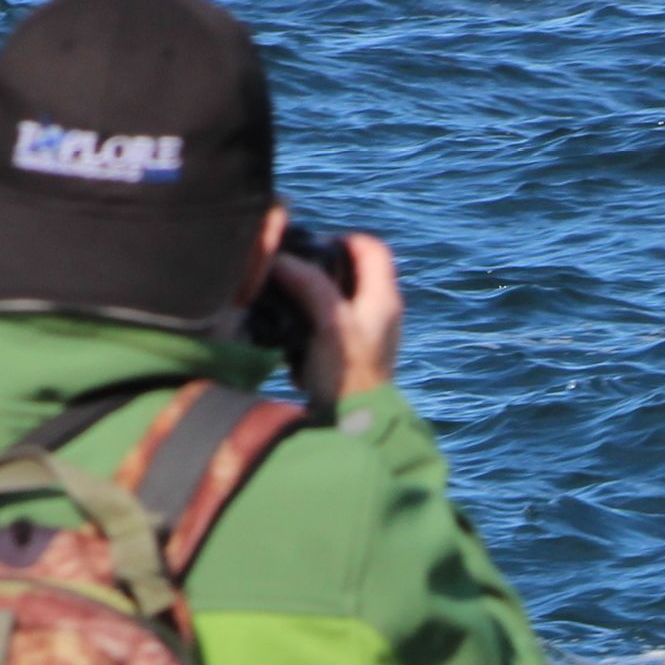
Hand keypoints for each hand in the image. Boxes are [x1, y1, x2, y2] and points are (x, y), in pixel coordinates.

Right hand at [274, 230, 399, 408]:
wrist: (354, 426)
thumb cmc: (348, 377)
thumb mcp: (329, 323)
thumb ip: (309, 286)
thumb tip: (281, 260)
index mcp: (384, 299)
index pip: (371, 247)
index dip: (342, 238)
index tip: (313, 246)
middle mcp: (381, 313)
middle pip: (355, 270)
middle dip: (323, 266)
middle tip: (294, 270)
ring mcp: (369, 335)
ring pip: (342, 296)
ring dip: (315, 292)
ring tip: (290, 297)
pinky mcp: (353, 354)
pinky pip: (334, 322)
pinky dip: (315, 318)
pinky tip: (296, 329)